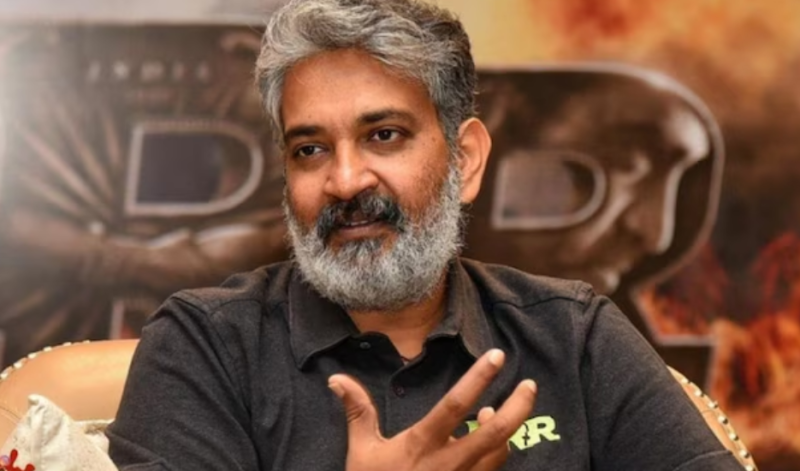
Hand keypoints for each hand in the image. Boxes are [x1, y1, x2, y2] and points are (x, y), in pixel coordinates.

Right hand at [328, 349, 536, 470]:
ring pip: (499, 454)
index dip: (478, 378)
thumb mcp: (361, 452)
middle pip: (495, 432)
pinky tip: (493, 442)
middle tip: (530, 385)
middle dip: (518, 407)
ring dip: (507, 429)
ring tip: (505, 410)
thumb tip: (337, 378)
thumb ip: (358, 412)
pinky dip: (497, 453)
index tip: (497, 356)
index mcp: (422, 445)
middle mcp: (449, 464)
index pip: (455, 405)